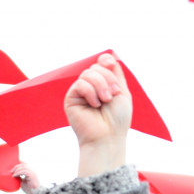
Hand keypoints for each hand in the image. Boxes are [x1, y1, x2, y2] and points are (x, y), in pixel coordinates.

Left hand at [12, 162, 41, 193]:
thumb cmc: (29, 189)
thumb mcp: (22, 182)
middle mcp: (32, 171)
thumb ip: (19, 177)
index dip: (19, 162)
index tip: (12, 165)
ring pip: (24, 167)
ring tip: (13, 174)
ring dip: (17, 169)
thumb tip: (13, 175)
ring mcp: (33, 173)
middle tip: (11, 171)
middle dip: (16, 166)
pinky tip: (14, 176)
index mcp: (30, 172)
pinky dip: (18, 173)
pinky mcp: (32, 176)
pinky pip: (24, 171)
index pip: (25, 164)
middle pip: (24, 164)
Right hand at [64, 53, 131, 176]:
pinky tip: (94, 105)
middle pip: (96, 67)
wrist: (108, 137)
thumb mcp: (122, 93)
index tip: (110, 65)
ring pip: (88, 74)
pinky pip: (80, 84)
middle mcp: (91, 87)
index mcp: (103, 84)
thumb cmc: (117, 119)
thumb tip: (108, 57)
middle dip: (107, 79)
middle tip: (112, 96)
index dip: (105, 60)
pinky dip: (90, 93)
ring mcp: (80, 92)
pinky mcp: (71, 98)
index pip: (101, 63)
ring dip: (100, 86)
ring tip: (104, 101)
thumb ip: (116, 74)